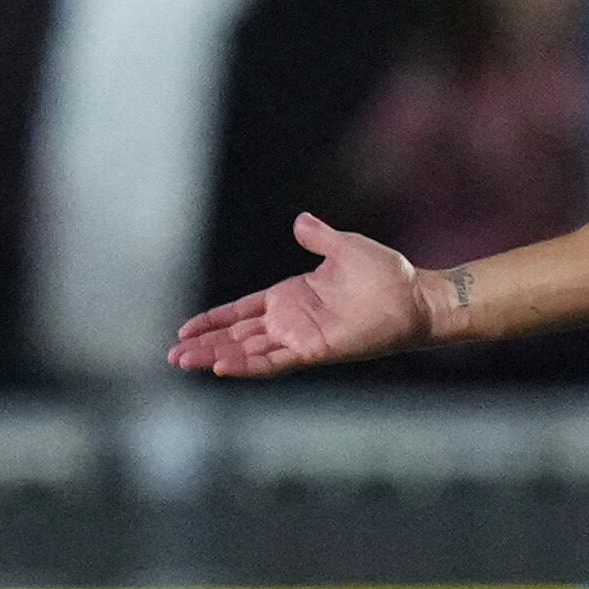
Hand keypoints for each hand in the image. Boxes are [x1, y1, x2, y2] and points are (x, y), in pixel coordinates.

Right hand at [166, 212, 427, 376]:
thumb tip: (300, 221)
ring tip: (184, 362)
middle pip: (236, 336)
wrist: (415, 296)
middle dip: (204, 345)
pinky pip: (273, 361)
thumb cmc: (385, 274)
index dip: (213, 320)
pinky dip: (248, 365)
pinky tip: (222, 367)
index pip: (241, 311)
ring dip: (216, 357)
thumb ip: (318, 237)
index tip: (185, 329)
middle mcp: (290, 321)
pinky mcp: (314, 350)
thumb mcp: (344, 247)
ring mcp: (300, 337)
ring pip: (247, 352)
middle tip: (173, 355)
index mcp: (290, 296)